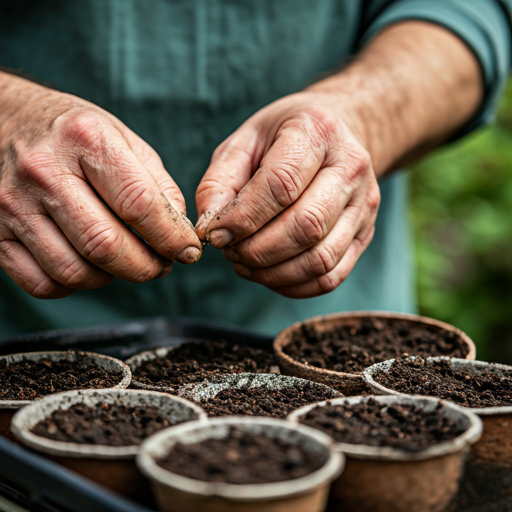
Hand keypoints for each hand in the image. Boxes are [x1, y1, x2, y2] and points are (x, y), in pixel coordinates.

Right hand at [0, 75, 200, 298]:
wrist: (3, 119)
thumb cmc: (72, 132)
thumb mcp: (121, 138)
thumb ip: (157, 184)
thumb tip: (179, 233)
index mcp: (85, 141)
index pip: (139, 204)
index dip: (172, 238)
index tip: (188, 251)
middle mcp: (44, 172)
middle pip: (106, 245)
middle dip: (147, 267)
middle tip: (161, 264)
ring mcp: (13, 205)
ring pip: (75, 272)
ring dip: (112, 277)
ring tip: (125, 262)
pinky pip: (42, 283)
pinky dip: (74, 286)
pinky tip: (88, 266)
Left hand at [195, 92, 379, 297]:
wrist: (336, 134)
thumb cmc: (282, 137)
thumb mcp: (243, 142)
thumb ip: (219, 183)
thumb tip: (209, 230)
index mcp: (317, 132)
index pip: (282, 185)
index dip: (243, 218)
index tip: (214, 234)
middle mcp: (350, 168)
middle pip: (306, 227)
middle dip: (257, 250)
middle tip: (229, 251)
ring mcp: (364, 206)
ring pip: (320, 259)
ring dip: (272, 273)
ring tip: (244, 263)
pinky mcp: (365, 235)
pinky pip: (330, 277)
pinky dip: (292, 285)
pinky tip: (268, 273)